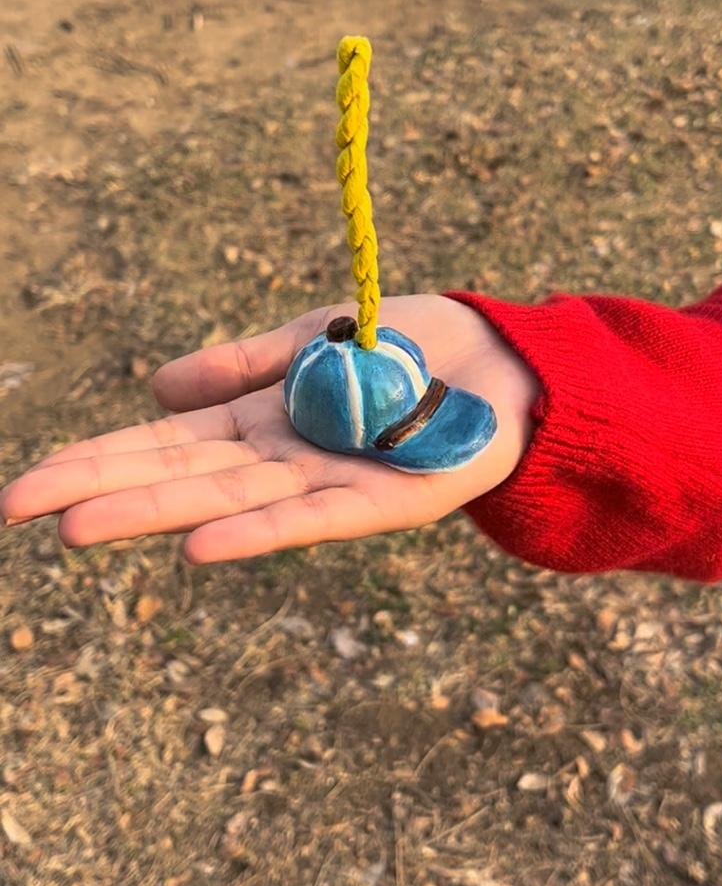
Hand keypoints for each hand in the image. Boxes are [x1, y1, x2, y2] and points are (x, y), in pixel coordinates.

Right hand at [0, 296, 538, 562]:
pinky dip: (259, 533)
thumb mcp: (315, 339)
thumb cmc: (414, 348)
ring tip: (79, 528)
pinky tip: (202, 546)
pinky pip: (316, 519)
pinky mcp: (390, 500)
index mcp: (265, 421)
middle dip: (101, 491)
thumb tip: (157, 386)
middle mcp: (287, 461)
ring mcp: (334, 485)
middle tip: (18, 510)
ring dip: (157, 515)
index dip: (99, 458)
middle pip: (181, 478)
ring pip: (231, 503)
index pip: (166, 444)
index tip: (30, 481)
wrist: (509, 361)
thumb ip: (243, 365)